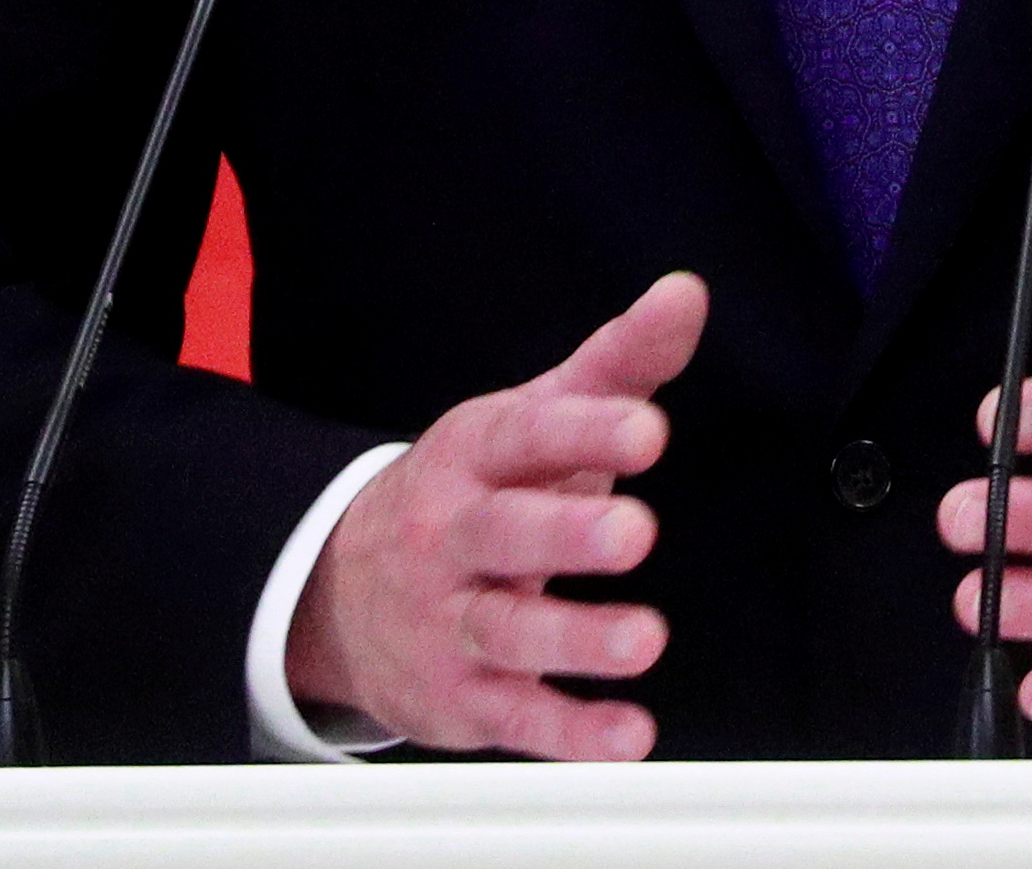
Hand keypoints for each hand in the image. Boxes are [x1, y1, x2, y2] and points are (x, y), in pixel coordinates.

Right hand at [284, 270, 702, 758]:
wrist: (342, 588)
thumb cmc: (476, 489)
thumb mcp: (536, 417)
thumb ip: (619, 362)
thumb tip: (689, 293)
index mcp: (474, 453)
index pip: (527, 434)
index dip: (586, 430)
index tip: (648, 428)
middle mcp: (453, 534)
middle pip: (507, 533)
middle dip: (569, 534)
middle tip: (636, 531)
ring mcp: (450, 619)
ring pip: (508, 630)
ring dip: (576, 639)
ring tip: (643, 640)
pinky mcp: (461, 696)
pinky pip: (516, 716)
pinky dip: (570, 733)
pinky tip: (627, 737)